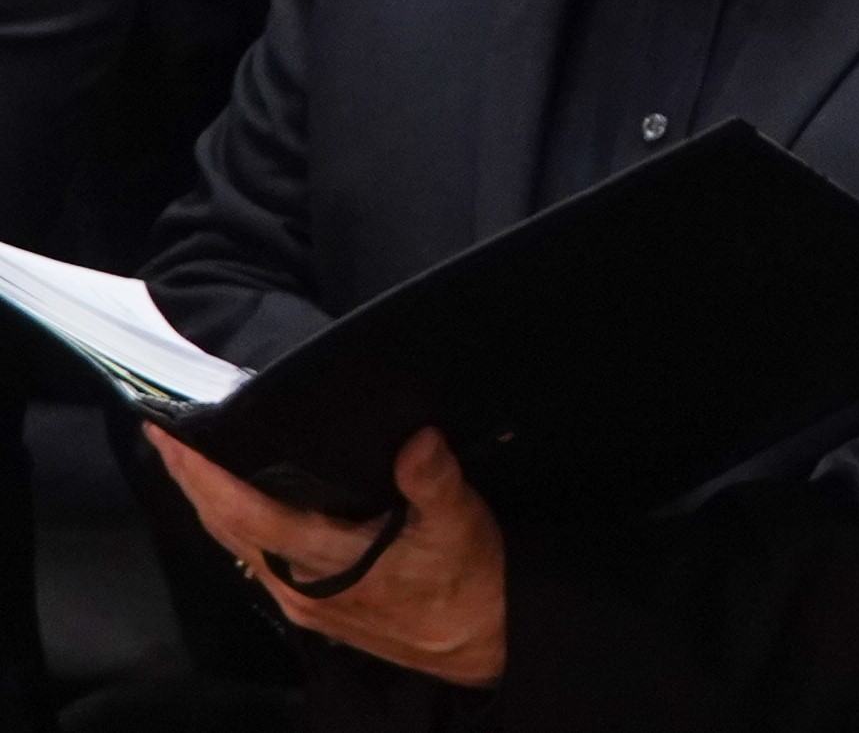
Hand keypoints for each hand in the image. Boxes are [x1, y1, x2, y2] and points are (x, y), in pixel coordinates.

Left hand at [150, 426, 504, 684]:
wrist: (478, 641)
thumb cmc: (468, 579)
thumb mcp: (460, 521)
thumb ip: (433, 479)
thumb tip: (416, 438)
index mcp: (325, 560)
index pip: (244, 512)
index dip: (202, 475)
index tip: (172, 437)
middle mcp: (297, 585)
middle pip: (224, 528)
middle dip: (189, 482)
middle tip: (164, 434)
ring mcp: (300, 599)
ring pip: (234, 545)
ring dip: (206, 504)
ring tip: (191, 463)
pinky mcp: (311, 604)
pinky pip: (255, 557)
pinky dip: (234, 524)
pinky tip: (238, 507)